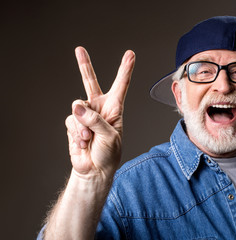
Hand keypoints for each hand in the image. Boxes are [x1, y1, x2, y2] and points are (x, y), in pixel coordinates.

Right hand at [65, 47, 134, 179]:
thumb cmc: (109, 153)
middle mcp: (99, 108)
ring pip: (77, 108)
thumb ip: (95, 120)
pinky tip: (83, 142)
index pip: (121, 85)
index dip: (125, 70)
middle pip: (90, 82)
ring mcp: (85, 115)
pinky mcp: (74, 124)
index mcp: (115, 108)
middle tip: (79, 49)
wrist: (95, 170)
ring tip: (90, 139)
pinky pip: (71, 121)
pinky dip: (76, 133)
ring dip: (83, 126)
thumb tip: (77, 107)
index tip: (130, 55)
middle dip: (84, 65)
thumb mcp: (110, 136)